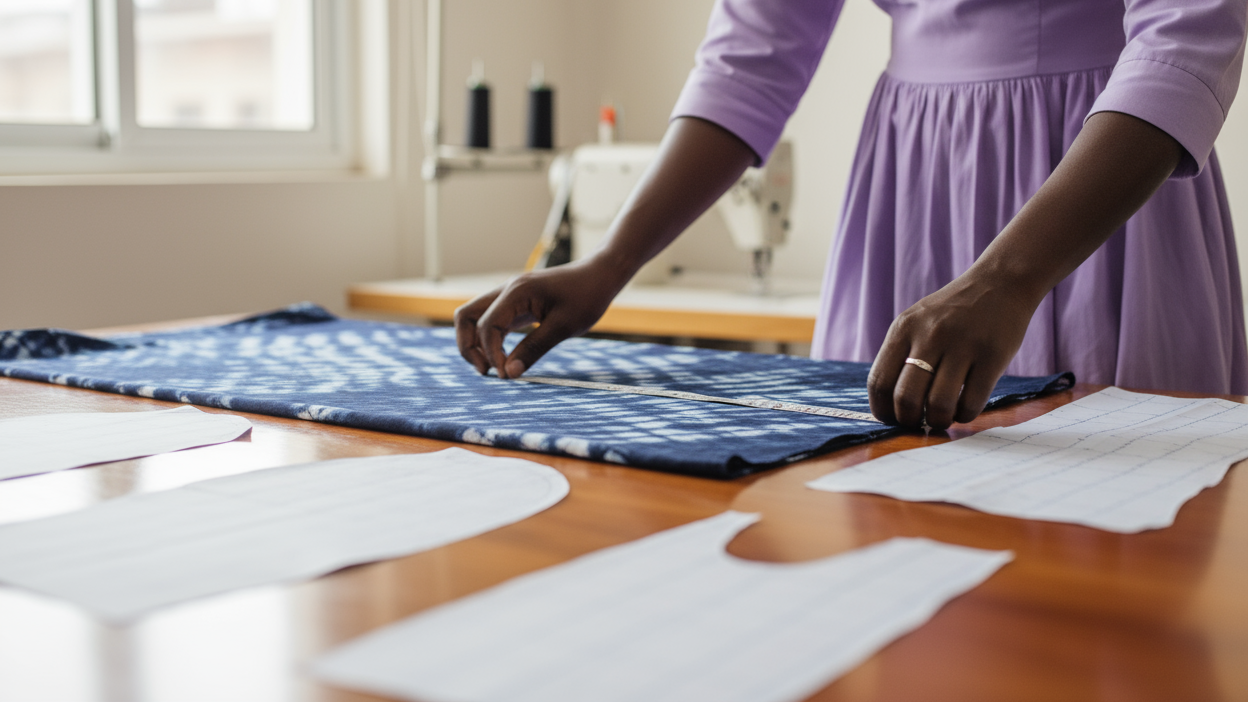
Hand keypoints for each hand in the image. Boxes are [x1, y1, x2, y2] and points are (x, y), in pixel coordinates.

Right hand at [455, 257, 627, 378]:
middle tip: (487, 372)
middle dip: (469, 347)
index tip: (506, 375)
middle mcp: (507, 291)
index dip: (491, 354)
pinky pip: (491, 320)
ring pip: (474, 317)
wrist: (600, 274)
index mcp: (516, 293)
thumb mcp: (564, 327)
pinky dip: (489, 339)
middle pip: (466, 317)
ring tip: (493, 368)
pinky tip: (503, 357)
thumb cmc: (587, 297)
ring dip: (475, 343)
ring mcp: (509, 296)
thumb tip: (508, 373)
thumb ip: (534, 349)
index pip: (487, 326)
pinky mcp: (516, 303)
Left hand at [867, 271, 1040, 429]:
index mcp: (904, 329)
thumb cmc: (953, 313)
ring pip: (938, 404)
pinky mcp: (992, 357)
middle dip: (909, 421)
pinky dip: (965, 415)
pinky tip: (964, 409)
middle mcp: (930, 336)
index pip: (879, 382)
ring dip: (938, 421)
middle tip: (918, 423)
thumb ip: (901, 355)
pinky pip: (971, 402)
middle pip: (906, 398)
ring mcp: (962, 345)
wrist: (1000, 283)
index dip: (882, 411)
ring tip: (942, 418)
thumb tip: (888, 406)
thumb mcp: (917, 322)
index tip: (892, 420)